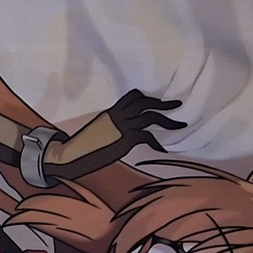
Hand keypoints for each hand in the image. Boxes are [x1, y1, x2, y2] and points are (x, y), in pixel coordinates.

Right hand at [47, 90, 185, 176]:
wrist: (72, 155)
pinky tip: (163, 150)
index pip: (132, 97)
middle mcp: (118, 116)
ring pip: (151, 117)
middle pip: (145, 103)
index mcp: (112, 112)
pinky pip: (147, 137)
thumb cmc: (84, 147)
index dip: (146, 97)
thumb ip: (112, 128)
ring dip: (168, 121)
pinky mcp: (125, 139)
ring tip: (180, 125)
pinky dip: (157, 143)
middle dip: (163, 104)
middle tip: (176, 104)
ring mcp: (122, 127)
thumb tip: (121, 133)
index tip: (156, 101)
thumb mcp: (99, 132)